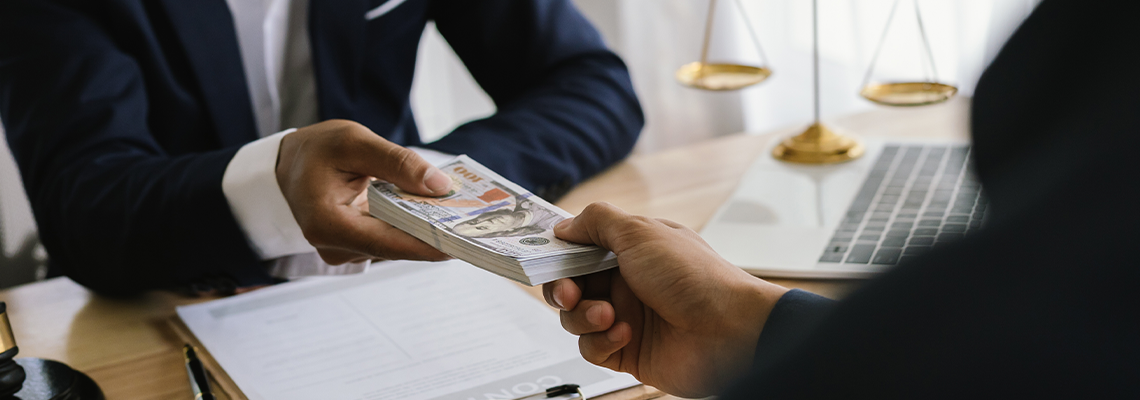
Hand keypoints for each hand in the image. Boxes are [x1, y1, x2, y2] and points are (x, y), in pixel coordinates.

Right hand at [276, 119, 451, 264]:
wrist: (291, 164)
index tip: (462, 243)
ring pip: (397, 244)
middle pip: (396, 246)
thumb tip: (440, 185)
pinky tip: (437, 213)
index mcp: (327, 224)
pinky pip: (392, 239)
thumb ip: (398, 163)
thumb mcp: (355, 141)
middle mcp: (336, 246)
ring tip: (461, 215)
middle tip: (475, 226)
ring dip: (426, 230)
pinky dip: (413, 226)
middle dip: (434, 235)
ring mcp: (346, 250)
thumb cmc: (317, 150)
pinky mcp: (357, 246)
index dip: (427, 244)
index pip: (387, 242)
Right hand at [542, 203, 788, 397]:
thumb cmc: (696, 278)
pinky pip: (591, 348)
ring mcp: (626, 316)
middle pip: (570, 285)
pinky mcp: (627, 350)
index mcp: (629, 250)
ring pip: (575, 318)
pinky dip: (601, 341)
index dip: (558, 255)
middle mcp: (626, 282)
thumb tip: (566, 224)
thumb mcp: (640, 233)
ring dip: (584, 316)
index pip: (578, 250)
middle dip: (562, 289)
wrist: (730, 332)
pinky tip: (625, 333)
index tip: (542, 259)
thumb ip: (597, 223)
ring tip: (609, 315)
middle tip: (570, 291)